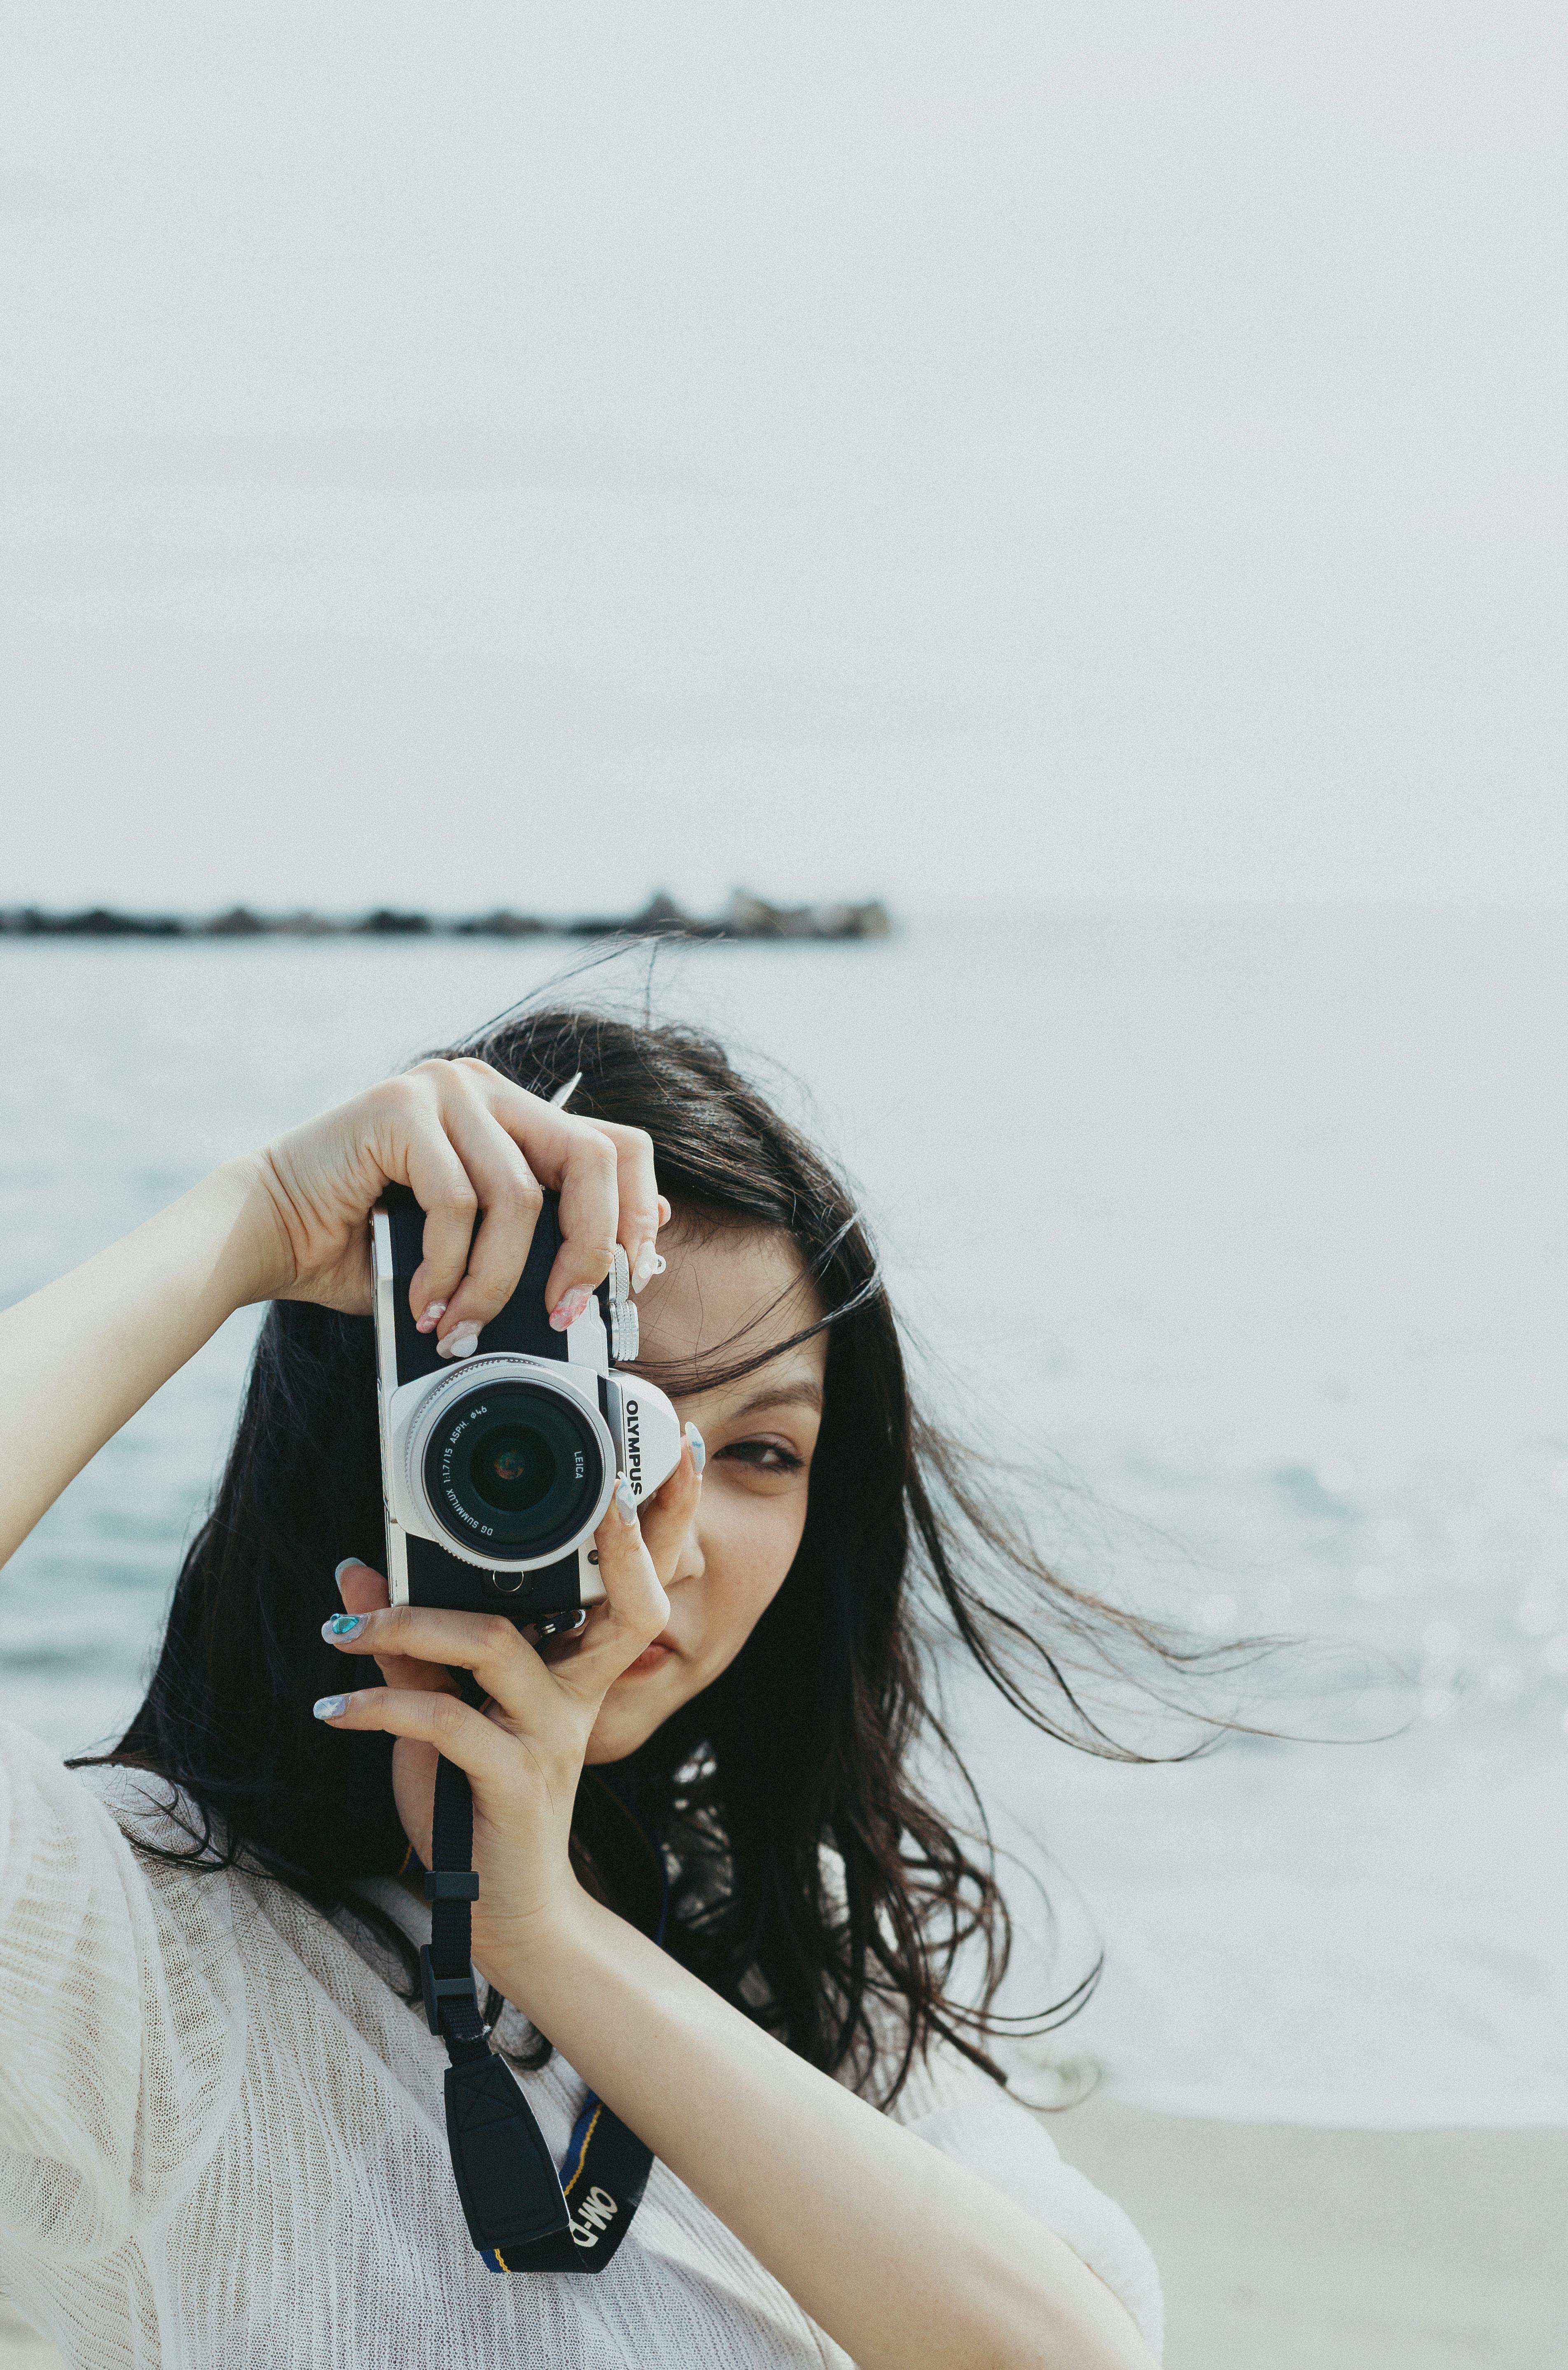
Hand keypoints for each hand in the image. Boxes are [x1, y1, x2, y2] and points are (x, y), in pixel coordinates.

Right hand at [242, 1056, 668, 1338]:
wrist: (268, 1234)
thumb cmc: (368, 1247)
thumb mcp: (477, 1248)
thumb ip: (543, 1240)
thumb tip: (628, 1259)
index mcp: (515, 1115)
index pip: (617, 1145)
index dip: (637, 1216)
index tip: (632, 1281)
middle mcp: (486, 1088)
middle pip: (590, 1158)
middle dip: (587, 1250)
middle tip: (560, 1313)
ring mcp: (444, 1089)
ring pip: (519, 1196)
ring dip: (495, 1280)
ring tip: (463, 1325)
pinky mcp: (399, 1106)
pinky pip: (457, 1202)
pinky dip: (448, 1269)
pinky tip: (425, 1301)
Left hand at [315, 1438, 701, 1979]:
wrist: (496, 1911)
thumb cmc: (473, 1807)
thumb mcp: (435, 1712)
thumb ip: (405, 1642)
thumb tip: (355, 1571)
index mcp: (575, 1666)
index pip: (634, 1582)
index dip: (663, 1519)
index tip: (678, 1450)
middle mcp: (577, 1690)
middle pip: (630, 1599)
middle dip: (624, 1537)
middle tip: (600, 1485)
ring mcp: (551, 1733)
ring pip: (495, 1642)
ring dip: (409, 1623)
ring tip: (346, 1630)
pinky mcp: (513, 1777)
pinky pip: (443, 1721)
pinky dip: (377, 1707)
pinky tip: (334, 1709)